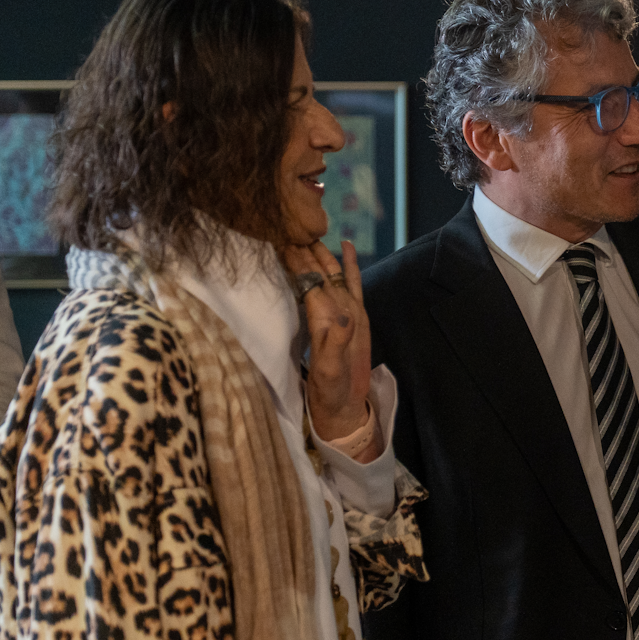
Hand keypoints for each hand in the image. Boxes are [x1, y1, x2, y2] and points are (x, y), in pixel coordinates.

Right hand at [283, 239, 372, 445]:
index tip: (283, 240)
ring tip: (308, 233)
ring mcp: (353, 315)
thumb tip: (341, 316)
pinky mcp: (354, 319)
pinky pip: (353, 285)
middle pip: (324, 276)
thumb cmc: (332, 395)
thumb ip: (336, 346)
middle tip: (288, 227)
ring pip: (335, 276)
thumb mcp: (329, 374)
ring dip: (322, 254)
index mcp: (335, 324)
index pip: (314, 285)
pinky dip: (350, 265)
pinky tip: (346, 246)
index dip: (299, 263)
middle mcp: (347, 314)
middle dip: (308, 252)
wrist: (347, 412)